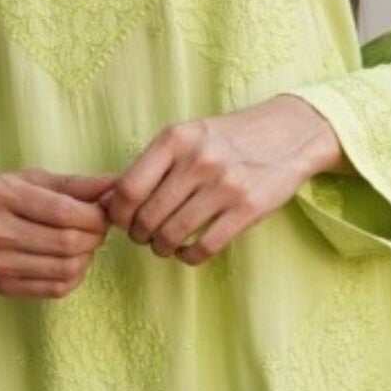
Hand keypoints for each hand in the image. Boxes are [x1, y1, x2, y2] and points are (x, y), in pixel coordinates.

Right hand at [0, 168, 116, 297]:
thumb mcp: (27, 179)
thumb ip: (74, 184)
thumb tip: (118, 186)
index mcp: (1, 196)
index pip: (65, 212)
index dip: (96, 215)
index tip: (102, 211)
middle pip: (68, 243)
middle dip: (95, 236)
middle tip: (97, 227)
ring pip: (66, 269)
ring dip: (87, 257)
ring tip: (83, 243)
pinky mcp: (1, 287)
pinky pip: (55, 289)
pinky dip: (74, 276)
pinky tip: (71, 261)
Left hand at [104, 94, 341, 262]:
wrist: (288, 133)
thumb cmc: (226, 139)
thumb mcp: (186, 137)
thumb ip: (148, 166)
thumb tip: (102, 202)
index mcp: (176, 138)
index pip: (127, 188)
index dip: (118, 214)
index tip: (123, 220)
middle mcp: (198, 160)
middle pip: (146, 217)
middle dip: (139, 235)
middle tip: (144, 236)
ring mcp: (225, 184)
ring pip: (172, 235)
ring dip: (161, 248)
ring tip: (164, 245)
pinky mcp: (248, 208)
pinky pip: (204, 247)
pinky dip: (189, 257)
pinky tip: (188, 252)